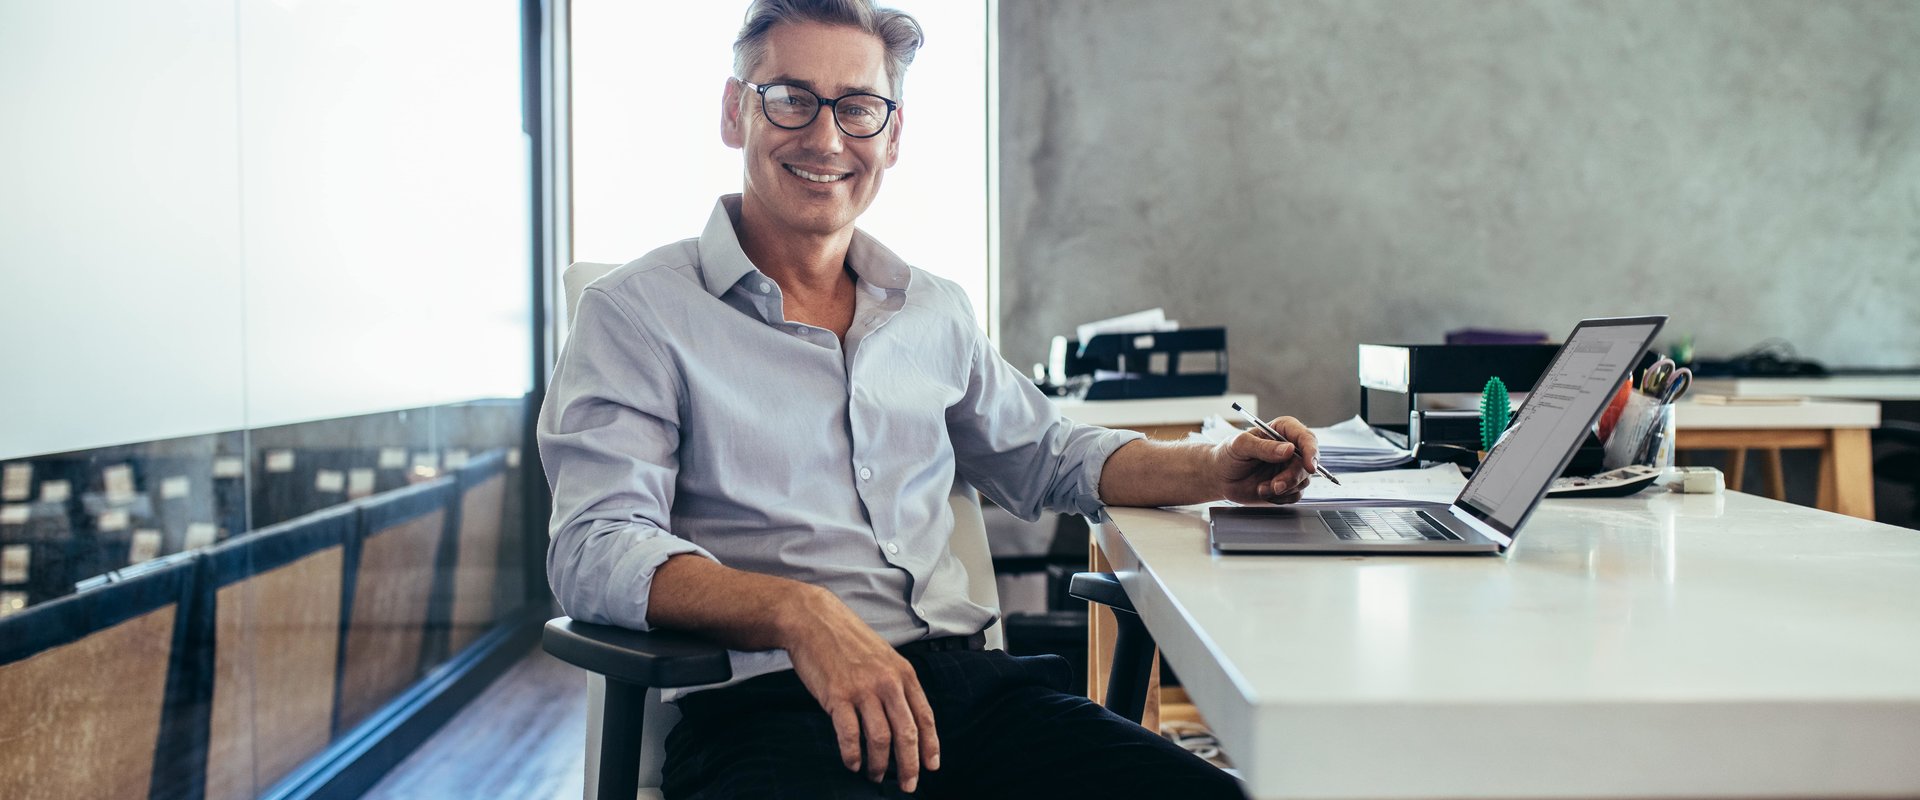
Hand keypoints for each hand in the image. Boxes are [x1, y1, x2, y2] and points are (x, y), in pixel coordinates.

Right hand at [783, 588, 939, 791]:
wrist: (814, 620)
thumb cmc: (847, 639)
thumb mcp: (884, 656)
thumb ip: (896, 683)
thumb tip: (905, 717)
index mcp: (903, 673)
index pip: (924, 716)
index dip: (930, 745)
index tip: (931, 766)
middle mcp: (887, 683)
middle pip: (906, 733)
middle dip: (910, 765)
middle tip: (908, 785)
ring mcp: (862, 689)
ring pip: (880, 738)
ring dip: (880, 765)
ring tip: (876, 776)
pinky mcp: (837, 696)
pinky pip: (849, 735)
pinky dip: (852, 755)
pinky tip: (852, 763)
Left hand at [1212, 415, 1318, 504]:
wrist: (1220, 477)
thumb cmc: (1228, 455)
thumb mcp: (1241, 446)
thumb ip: (1264, 447)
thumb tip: (1288, 449)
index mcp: (1282, 431)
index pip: (1306, 438)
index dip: (1311, 451)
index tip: (1309, 466)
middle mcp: (1290, 449)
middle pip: (1307, 463)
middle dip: (1292, 477)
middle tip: (1275, 485)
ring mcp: (1290, 468)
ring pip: (1303, 481)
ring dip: (1283, 488)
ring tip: (1261, 487)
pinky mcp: (1287, 485)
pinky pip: (1295, 495)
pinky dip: (1281, 498)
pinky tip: (1264, 492)